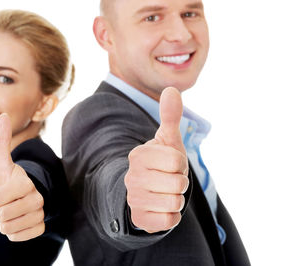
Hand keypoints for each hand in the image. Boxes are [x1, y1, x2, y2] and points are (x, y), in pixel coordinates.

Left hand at [0, 113, 44, 240]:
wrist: (18, 195)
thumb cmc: (7, 178)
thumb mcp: (1, 161)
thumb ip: (2, 140)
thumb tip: (4, 115)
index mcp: (26, 183)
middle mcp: (37, 198)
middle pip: (2, 216)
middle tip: (4, 202)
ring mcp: (40, 214)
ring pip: (8, 228)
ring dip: (4, 222)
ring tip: (10, 210)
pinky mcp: (39, 227)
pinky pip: (19, 238)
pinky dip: (13, 233)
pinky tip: (16, 221)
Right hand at [124, 87, 188, 232]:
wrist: (148, 192)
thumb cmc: (162, 164)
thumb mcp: (167, 140)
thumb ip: (170, 116)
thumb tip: (172, 89)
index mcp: (139, 155)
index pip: (177, 161)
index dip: (180, 164)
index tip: (170, 165)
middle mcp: (132, 177)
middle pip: (178, 184)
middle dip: (180, 183)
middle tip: (168, 180)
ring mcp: (133, 199)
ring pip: (175, 203)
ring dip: (177, 199)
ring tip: (165, 193)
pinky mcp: (139, 219)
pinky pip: (169, 221)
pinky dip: (171, 216)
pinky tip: (161, 208)